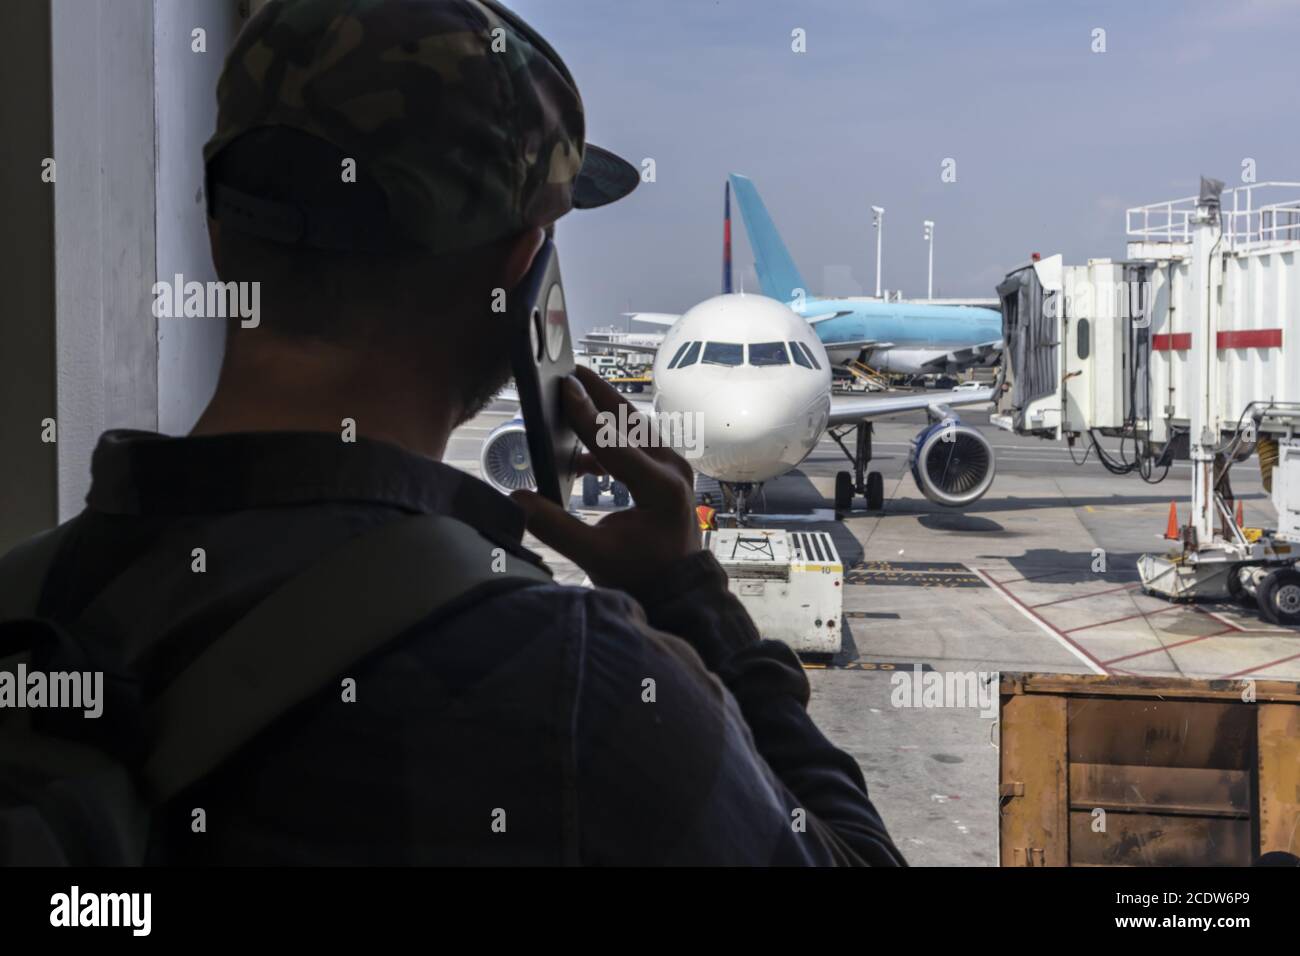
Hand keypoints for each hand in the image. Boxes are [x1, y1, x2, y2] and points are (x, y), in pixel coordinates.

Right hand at [511, 366, 698, 596]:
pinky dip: (609, 439)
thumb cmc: (641, 575)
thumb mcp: (593, 555)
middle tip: (571, 369)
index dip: (586, 413)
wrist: (677, 592)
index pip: (616, 442)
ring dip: (605, 412)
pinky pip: (636, 445)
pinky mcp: (667, 473)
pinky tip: (581, 453)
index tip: (564, 385)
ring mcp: (673, 469)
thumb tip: (516, 499)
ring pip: (635, 429)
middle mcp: (673, 470)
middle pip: (631, 422)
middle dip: (600, 394)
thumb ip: (554, 526)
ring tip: (573, 394)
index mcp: (661, 488)